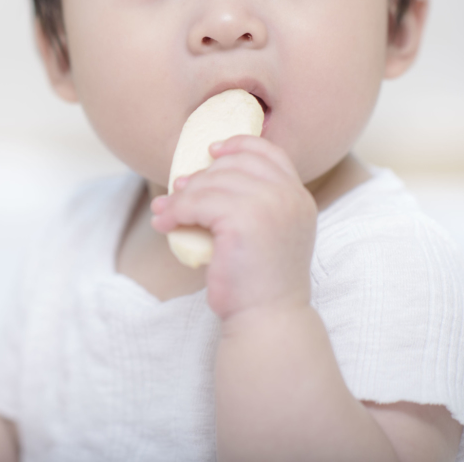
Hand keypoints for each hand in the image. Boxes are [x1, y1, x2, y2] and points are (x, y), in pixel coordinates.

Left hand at [150, 136, 316, 320]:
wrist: (267, 319)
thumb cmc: (258, 282)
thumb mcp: (267, 234)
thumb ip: (252, 203)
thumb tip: (197, 176)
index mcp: (298, 198)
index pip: (270, 152)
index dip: (238, 144)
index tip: (212, 151)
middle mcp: (289, 197)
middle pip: (234, 165)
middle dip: (200, 176)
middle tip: (178, 189)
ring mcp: (269, 206)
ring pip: (211, 184)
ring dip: (182, 196)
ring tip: (166, 211)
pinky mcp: (243, 221)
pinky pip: (197, 203)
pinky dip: (176, 211)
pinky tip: (165, 223)